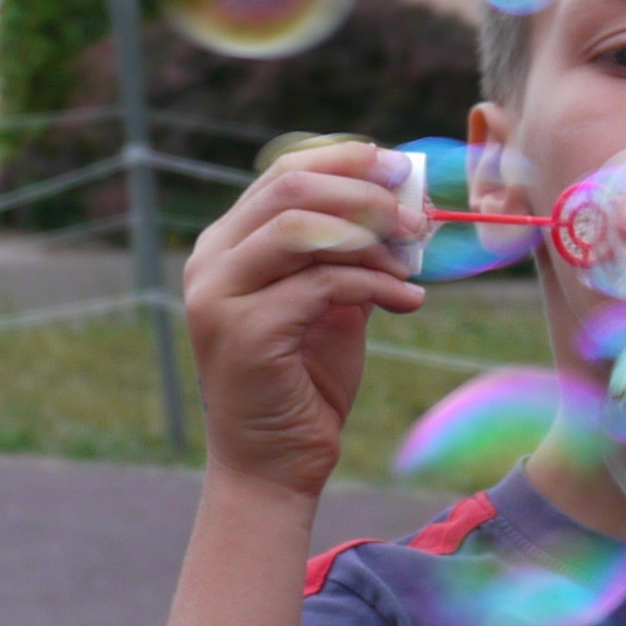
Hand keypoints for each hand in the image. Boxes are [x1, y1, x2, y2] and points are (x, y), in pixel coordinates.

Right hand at [180, 142, 423, 499]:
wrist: (274, 465)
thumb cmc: (305, 383)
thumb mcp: (331, 304)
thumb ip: (348, 253)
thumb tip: (400, 202)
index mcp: (226, 246)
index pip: (283, 174)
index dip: (345, 161)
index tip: (399, 168)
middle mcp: (210, 262)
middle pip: (290, 188)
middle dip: (364, 194)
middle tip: (416, 217)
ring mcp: (219, 295)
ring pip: (303, 228)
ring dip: (371, 238)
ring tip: (411, 263)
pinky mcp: (244, 331)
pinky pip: (323, 284)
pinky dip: (376, 285)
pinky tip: (408, 301)